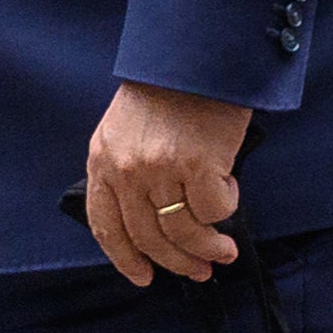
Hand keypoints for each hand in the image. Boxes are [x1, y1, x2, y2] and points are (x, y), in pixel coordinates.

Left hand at [82, 79, 249, 285]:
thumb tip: (151, 223)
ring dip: (207, 249)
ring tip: (224, 251)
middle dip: (176, 263)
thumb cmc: (164, 91)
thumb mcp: (125, 130)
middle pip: (148, 237)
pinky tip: (230, 193)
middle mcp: (125, 169)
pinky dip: (226, 211)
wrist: (193, 55)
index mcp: (101, 160)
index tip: (143, 277)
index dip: (124, 257)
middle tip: (199, 271)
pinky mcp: (197, 166)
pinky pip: (214, 210)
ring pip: (183, 232)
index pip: (105, 224)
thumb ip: (128, 172)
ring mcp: (160, 169)